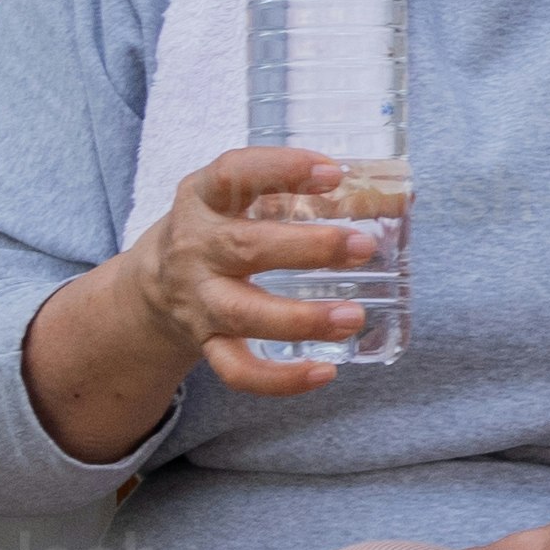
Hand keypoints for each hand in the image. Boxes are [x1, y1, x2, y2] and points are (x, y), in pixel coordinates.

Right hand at [128, 143, 399, 397]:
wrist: (152, 284)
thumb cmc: (220, 228)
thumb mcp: (241, 198)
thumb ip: (301, 192)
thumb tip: (397, 197)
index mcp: (203, 199)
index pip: (233, 175)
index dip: (281, 170)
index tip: (333, 172)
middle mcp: (195, 249)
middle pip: (245, 248)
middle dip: (308, 249)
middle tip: (363, 247)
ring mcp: (198, 300)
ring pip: (244, 314)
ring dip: (302, 318)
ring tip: (353, 316)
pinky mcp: (206, 343)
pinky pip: (237, 370)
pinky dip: (280, 379)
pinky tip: (325, 371)